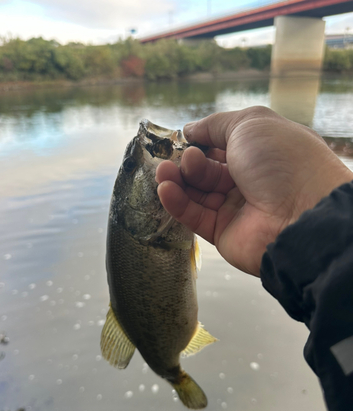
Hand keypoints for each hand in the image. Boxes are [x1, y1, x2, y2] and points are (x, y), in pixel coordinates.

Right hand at [156, 107, 352, 275]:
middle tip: (176, 159)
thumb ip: (215, 124)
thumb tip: (189, 129)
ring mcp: (236, 207)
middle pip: (206, 169)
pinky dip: (177, 203)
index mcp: (259, 152)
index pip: (221, 144)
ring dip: (177, 180)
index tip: (181, 139)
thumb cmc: (282, 161)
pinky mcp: (223, 232)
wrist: (301, 214)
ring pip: (197, 192)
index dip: (199, 141)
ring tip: (163, 172)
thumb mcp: (250, 124)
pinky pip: (195, 216)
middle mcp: (248, 179)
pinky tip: (166, 190)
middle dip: (187, 162)